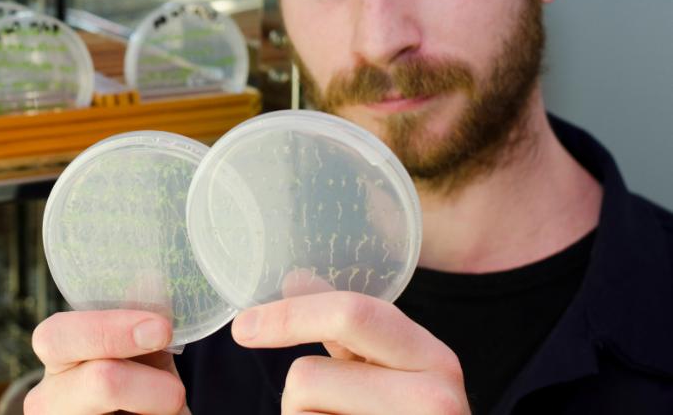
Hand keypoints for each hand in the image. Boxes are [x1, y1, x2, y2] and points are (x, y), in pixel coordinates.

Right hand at [25, 309, 190, 413]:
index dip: (110, 329)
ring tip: (169, 406)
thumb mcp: (141, 351)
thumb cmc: (139, 382)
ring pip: (117, 408)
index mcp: (57, 354)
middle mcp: (47, 398)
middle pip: (98, 381)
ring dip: (158, 406)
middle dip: (146, 382)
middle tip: (175, 390)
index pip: (58, 335)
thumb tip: (150, 275)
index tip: (161, 328)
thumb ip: (141, 320)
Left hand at [231, 291, 468, 414]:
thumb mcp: (389, 368)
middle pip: (307, 375)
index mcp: (434, 358)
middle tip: (322, 409)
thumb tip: (296, 277)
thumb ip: (347, 326)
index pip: (352, 314)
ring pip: (300, 410)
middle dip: (299, 394)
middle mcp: (436, 398)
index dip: (288, 315)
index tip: (243, 327)